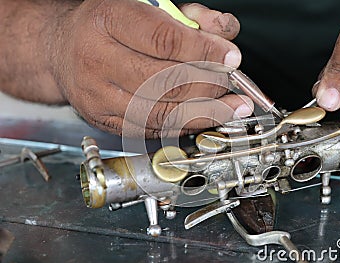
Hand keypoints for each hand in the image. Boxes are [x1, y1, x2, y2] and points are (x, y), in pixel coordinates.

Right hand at [49, 1, 252, 136]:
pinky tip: (204, 118)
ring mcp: (98, 95)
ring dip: (204, 111)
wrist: (62, 51)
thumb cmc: (107, 26)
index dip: (204, 51)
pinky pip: (151, 129)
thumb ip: (189, 16)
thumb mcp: (145, 5)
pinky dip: (183, 125)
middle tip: (232, 85)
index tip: (231, 58)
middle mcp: (98, 59)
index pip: (164, 39)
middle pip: (164, 80)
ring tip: (231, 107)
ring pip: (161, 111)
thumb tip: (224, 32)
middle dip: (209, 85)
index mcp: (108, 20)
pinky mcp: (103, 120)